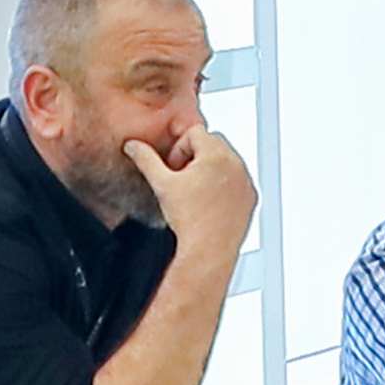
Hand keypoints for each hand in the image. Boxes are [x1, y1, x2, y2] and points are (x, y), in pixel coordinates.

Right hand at [134, 122, 260, 264]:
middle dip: (195, 157)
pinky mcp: (251, 197)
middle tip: (182, 179)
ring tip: (195, 193)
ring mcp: (245, 181)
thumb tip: (133, 146)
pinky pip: (237, 180)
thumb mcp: (162, 185)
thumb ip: (146, 160)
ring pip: (225, 162)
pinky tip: (209, 203)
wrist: (209, 250)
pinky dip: (224, 186)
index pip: (194, 133)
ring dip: (210, 170)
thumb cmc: (190, 220)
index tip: (173, 168)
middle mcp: (236, 164)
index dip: (178, 149)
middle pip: (211, 144)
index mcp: (216, 154)